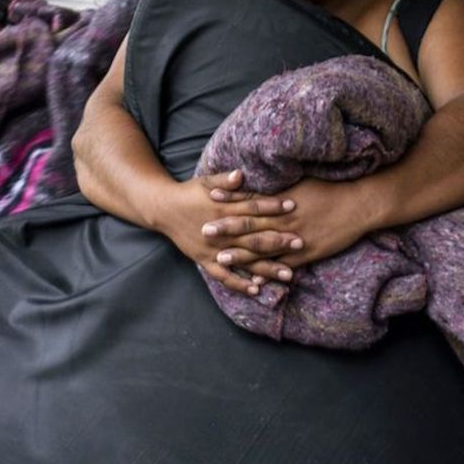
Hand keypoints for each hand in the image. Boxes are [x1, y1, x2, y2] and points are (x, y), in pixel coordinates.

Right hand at [162, 171, 300, 294]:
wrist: (163, 209)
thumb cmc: (189, 192)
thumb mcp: (205, 181)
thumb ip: (224, 180)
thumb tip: (240, 174)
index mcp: (223, 210)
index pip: (252, 208)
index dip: (273, 206)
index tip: (293, 206)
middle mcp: (221, 232)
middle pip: (253, 237)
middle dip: (278, 241)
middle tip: (300, 243)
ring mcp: (213, 249)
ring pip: (244, 260)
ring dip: (266, 268)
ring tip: (288, 274)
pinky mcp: (205, 261)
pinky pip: (224, 276)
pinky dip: (239, 284)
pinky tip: (257, 290)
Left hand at [203, 178, 374, 271]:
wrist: (358, 205)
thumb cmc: (332, 190)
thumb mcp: (304, 182)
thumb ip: (282, 186)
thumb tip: (266, 181)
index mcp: (284, 199)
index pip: (251, 198)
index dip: (230, 197)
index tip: (209, 196)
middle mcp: (286, 218)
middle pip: (251, 224)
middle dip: (227, 228)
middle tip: (204, 230)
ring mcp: (295, 237)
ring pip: (263, 247)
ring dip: (241, 253)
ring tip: (221, 257)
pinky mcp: (307, 253)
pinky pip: (283, 265)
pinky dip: (268, 271)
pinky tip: (253, 279)